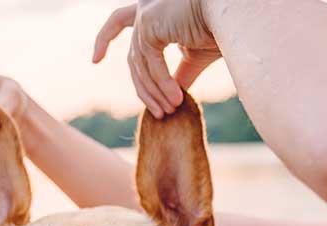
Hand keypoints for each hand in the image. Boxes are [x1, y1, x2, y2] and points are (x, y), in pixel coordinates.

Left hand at [93, 1, 220, 117]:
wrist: (231, 12)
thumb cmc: (219, 29)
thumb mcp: (194, 57)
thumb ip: (178, 74)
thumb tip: (171, 98)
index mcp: (152, 12)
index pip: (119, 22)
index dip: (104, 39)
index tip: (95, 60)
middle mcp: (145, 9)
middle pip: (133, 58)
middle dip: (144, 89)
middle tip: (158, 114)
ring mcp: (145, 16)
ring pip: (141, 66)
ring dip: (156, 92)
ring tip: (171, 110)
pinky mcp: (150, 25)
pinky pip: (151, 64)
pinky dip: (163, 84)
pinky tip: (176, 100)